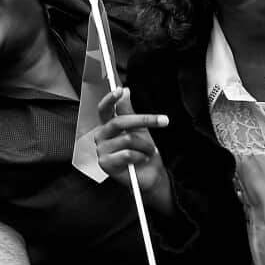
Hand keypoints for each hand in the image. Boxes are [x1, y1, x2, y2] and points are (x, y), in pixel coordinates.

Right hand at [95, 89, 171, 205]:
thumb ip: (129, 111)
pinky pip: (127, 154)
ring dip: (145, 145)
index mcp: (107, 127)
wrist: (149, 175)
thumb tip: (126, 91)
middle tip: (163, 120)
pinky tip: (142, 159)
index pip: (104, 110)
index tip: (120, 90)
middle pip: (118, 122)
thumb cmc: (142, 152)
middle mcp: (101, 137)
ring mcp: (101, 151)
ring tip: (149, 151)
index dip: (110, 99)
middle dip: (143, 120)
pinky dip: (140, 156)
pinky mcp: (105, 164)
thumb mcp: (139, 128)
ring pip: (127, 139)